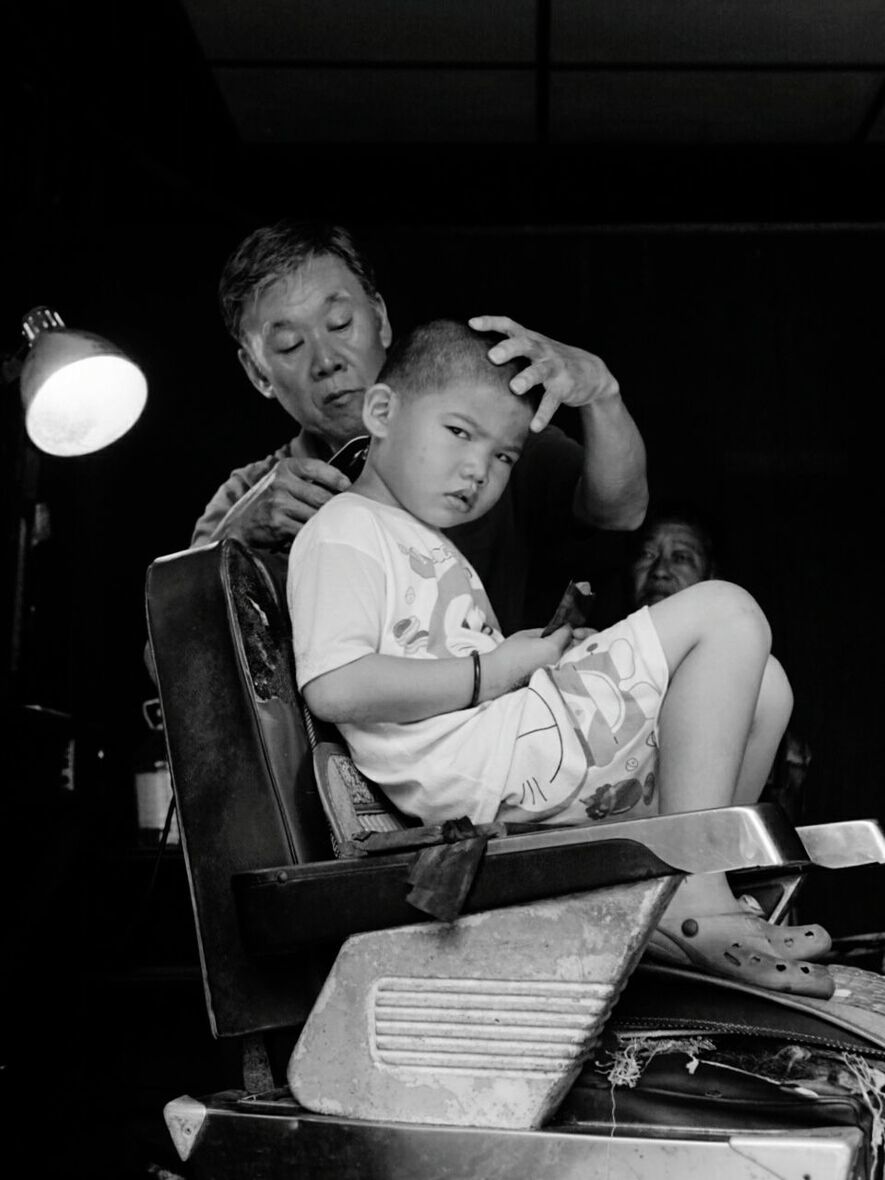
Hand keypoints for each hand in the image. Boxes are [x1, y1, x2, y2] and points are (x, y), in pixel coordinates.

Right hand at [216, 456, 350, 547]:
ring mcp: (278, 502)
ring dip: (324, 523)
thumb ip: (310, 480)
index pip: (318, 468)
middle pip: (322, 496)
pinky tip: (312, 535)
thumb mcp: (286, 482)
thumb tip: (347, 486)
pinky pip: (306, 530)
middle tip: (344, 514)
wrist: (242, 524)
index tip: (348, 487)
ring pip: (316, 515)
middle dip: (335, 508)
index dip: (337, 478)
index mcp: (286, 467)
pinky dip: (312, 534)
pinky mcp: (278, 522)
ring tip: (329, 526)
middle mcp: (281, 481)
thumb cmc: (273, 503)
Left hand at [469, 315, 619, 431]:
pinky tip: (535, 427)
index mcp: (531, 339)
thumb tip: (470, 355)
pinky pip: (552, 401)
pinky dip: (544, 414)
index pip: (509, 325)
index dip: (491, 323)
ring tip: (515, 387)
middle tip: (492, 356)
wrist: (591, 372)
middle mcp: (542, 350)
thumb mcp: (532, 349)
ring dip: (527, 378)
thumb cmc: (550, 360)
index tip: (472, 323)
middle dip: (509, 348)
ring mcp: (555, 368)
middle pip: (525, 344)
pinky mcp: (565, 387)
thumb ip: (509, 349)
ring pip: (539, 371)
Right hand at [485, 624, 573, 696]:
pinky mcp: (551, 677)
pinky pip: (562, 665)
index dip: (565, 625)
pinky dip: (560, 658)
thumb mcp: (526, 634)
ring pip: (569, 656)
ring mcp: (556, 670)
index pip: (568, 632)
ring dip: (567, 648)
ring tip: (556, 644)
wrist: (498, 675)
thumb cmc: (509, 653)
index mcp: (553, 647)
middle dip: (571, 637)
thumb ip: (545, 631)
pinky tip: (549, 655)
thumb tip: (555, 630)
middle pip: (573, 645)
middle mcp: (558, 660)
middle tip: (562, 633)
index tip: (560, 624)